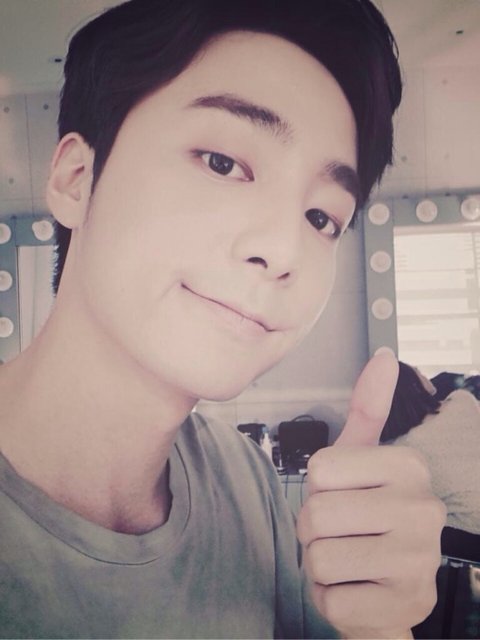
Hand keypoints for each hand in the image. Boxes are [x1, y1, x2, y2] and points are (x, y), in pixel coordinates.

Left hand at [296, 351, 445, 638]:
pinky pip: (330, 600)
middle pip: (315, 514)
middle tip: (341, 535)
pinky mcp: (404, 608)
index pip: (320, 469)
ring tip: (350, 562)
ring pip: (319, 558)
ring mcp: (419, 562)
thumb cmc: (366, 519)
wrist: (390, 595)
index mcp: (409, 466)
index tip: (343, 496)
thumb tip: (384, 356)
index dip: (317, 487)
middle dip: (313, 531)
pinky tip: (358, 591)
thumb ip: (369, 408)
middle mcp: (424, 509)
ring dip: (320, 566)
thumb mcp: (362, 461)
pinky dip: (331, 600)